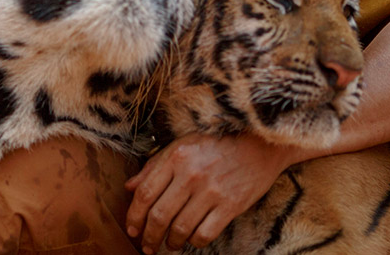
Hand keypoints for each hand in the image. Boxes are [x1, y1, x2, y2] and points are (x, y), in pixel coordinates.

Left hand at [124, 131, 294, 252]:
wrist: (259, 145)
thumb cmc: (216, 144)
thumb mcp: (182, 145)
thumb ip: (154, 166)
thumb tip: (130, 187)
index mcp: (176, 157)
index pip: (145, 193)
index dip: (134, 216)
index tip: (131, 229)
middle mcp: (191, 174)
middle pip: (159, 215)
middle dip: (149, 236)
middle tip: (147, 246)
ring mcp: (212, 191)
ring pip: (180, 228)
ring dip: (170, 242)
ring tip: (169, 245)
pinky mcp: (231, 205)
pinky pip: (204, 233)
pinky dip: (193, 241)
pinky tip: (190, 240)